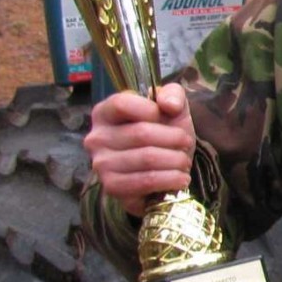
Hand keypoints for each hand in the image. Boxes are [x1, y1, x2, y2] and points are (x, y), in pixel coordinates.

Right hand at [84, 83, 196, 217]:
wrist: (164, 171)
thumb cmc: (164, 135)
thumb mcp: (172, 109)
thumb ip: (173, 95)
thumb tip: (169, 104)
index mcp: (104, 113)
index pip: (122, 103)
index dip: (152, 109)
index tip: (169, 117)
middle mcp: (96, 138)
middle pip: (140, 133)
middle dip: (173, 138)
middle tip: (185, 143)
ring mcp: (101, 164)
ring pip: (147, 158)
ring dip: (176, 160)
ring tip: (184, 161)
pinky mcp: (112, 187)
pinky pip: (146, 181)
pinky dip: (171, 179)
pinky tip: (181, 178)